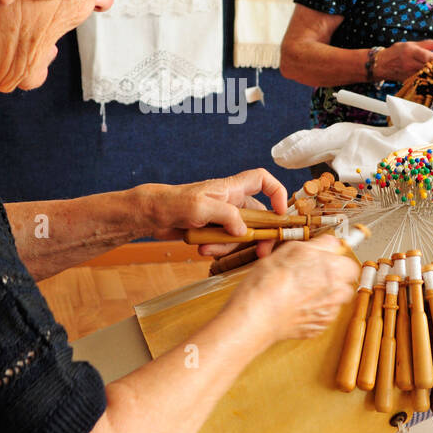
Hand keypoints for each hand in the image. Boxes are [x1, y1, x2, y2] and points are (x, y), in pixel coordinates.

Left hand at [144, 168, 288, 257]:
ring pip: (240, 234)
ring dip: (228, 245)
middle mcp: (231, 201)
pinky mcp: (213, 230)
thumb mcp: (201, 208)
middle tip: (261, 252)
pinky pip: (224, 243)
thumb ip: (227, 217)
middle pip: (258, 216)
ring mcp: (222, 217)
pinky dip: (215, 248)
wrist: (151, 216)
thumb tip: (245, 232)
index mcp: (231, 188)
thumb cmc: (174, 203)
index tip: (281, 213)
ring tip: (208, 247)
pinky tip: (201, 248)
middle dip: (259, 235)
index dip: (276, 192)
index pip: (262, 180)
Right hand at [224, 236, 360, 343]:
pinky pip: (321, 315)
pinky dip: (312, 310)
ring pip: (333, 300)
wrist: (257, 315)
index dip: (336, 261)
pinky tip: (295, 304)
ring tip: (299, 291)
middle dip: (331, 279)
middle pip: (344, 284)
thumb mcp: (292, 249)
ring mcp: (328, 313)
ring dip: (322, 295)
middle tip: (309, 274)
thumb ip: (319, 244)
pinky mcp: (318, 328)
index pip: (350, 265)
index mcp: (334, 270)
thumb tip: (331, 242)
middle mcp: (336, 293)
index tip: (324, 260)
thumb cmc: (270, 282)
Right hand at [374, 39, 432, 81]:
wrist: (381, 65)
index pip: (431, 57)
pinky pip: (424, 82)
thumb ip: (429, 44)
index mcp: (413, 53)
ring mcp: (411, 75)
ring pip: (430, 76)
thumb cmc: (397, 53)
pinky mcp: (411, 82)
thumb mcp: (412, 44)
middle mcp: (412, 64)